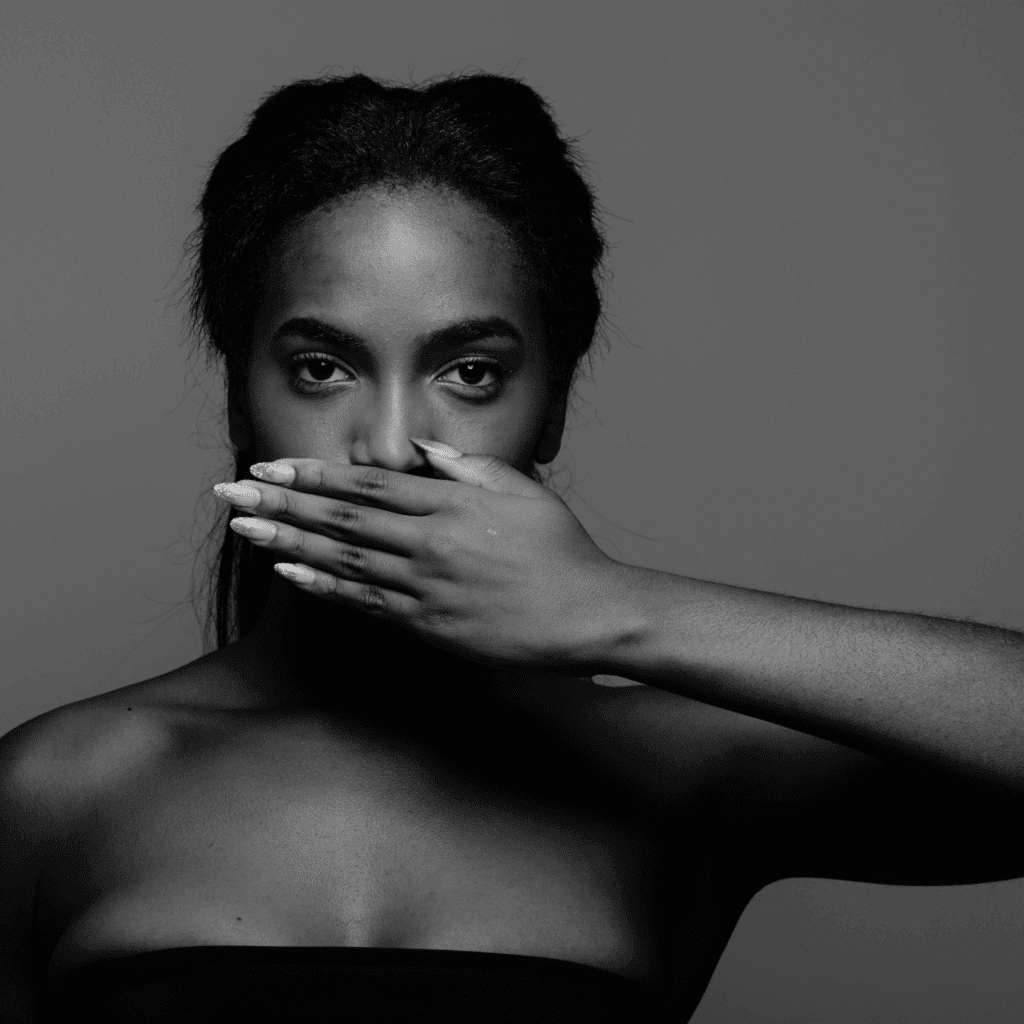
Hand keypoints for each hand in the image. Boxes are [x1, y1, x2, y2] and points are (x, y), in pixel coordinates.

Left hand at [213, 443, 629, 670]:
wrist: (588, 613)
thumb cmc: (561, 549)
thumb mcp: (523, 490)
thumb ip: (467, 467)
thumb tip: (422, 451)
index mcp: (451, 503)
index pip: (365, 484)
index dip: (311, 476)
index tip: (269, 467)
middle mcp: (430, 541)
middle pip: (340, 519)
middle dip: (280, 503)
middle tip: (230, 493)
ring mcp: (426, 586)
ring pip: (343, 560)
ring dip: (287, 542)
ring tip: (243, 530)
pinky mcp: (428, 626)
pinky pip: (365, 604)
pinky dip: (323, 588)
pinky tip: (288, 574)